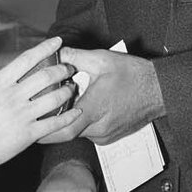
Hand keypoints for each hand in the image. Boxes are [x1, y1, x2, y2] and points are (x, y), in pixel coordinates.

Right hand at [0, 37, 80, 175]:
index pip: (27, 58)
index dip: (45, 47)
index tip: (57, 41)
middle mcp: (13, 96)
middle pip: (46, 76)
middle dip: (63, 69)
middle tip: (69, 68)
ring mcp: (22, 115)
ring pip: (55, 98)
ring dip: (68, 90)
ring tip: (72, 87)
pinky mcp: (28, 134)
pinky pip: (55, 123)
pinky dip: (69, 116)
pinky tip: (77, 111)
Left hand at [39, 46, 164, 145]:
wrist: (159, 90)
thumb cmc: (134, 75)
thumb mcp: (102, 60)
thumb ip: (75, 57)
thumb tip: (57, 53)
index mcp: (95, 108)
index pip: (64, 128)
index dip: (45, 129)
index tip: (32, 123)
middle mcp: (100, 127)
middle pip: (68, 132)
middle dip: (52, 124)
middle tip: (38, 115)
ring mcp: (106, 135)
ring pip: (78, 133)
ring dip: (67, 122)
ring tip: (58, 108)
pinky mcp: (110, 137)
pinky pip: (89, 133)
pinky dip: (80, 124)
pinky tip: (78, 110)